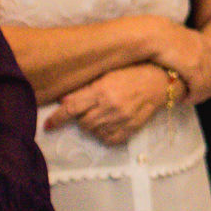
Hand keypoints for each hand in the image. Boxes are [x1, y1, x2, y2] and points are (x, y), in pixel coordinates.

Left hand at [43, 63, 171, 144]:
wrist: (162, 81)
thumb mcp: (108, 73)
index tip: (48, 125)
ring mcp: (122, 120)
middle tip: (88, 108)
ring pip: (94, 132)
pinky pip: (109, 139)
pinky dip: (104, 134)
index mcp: (102, 91)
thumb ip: (85, 87)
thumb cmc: (134, 71)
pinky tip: (109, 124)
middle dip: (81, 117)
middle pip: (83, 123)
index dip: (57, 118)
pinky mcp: (131, 129)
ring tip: (101, 114)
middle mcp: (110, 107)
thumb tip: (63, 100)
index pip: (72, 108)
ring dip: (93, 125)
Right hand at [146, 21, 210, 101]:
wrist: (152, 34)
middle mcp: (204, 49)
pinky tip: (184, 100)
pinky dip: (193, 96)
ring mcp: (200, 58)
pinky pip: (199, 87)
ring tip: (190, 100)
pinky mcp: (193, 67)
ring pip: (209, 83)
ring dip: (201, 95)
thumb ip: (185, 46)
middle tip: (201, 97)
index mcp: (201, 40)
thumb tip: (181, 54)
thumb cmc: (156, 37)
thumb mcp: (176, 38)